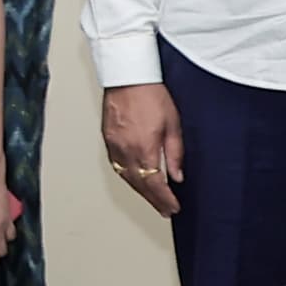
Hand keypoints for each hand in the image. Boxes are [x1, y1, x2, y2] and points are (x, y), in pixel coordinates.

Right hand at [101, 83, 183, 217]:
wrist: (128, 76)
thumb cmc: (151, 93)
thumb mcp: (173, 124)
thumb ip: (175, 153)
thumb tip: (177, 176)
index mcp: (144, 148)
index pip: (155, 184)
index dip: (164, 199)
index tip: (172, 207)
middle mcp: (126, 150)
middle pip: (139, 185)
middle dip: (153, 200)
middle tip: (164, 209)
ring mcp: (114, 146)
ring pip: (126, 178)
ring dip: (140, 191)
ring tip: (152, 199)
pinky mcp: (108, 139)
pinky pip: (117, 166)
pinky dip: (128, 177)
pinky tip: (135, 179)